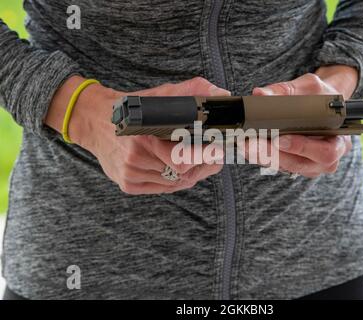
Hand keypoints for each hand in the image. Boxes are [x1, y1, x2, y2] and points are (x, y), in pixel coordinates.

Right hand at [46, 76, 229, 193]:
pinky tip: (175, 168)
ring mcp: (130, 174)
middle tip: (214, 156)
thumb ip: (192, 91)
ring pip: (174, 184)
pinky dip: (172, 181)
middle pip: (182, 175)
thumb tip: (221, 94)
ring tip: (195, 160)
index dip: (204, 159)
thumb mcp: (161, 94)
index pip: (181, 160)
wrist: (95, 121)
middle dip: (203, 166)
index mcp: (145, 137)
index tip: (220, 153)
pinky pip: (161, 189)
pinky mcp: (127, 184)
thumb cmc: (131, 107)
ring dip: (189, 174)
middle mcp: (136, 159)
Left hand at [249, 65, 356, 177]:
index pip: (325, 153)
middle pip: (299, 164)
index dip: (302, 148)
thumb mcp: (310, 87)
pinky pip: (275, 165)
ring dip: (262, 157)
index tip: (281, 139)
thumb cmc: (322, 98)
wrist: (323, 107)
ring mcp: (308, 166)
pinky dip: (259, 156)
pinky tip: (247, 146)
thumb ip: (286, 90)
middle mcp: (325, 161)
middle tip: (252, 143)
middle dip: (273, 154)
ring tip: (245, 144)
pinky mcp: (292, 166)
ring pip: (283, 167)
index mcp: (339, 143)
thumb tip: (260, 94)